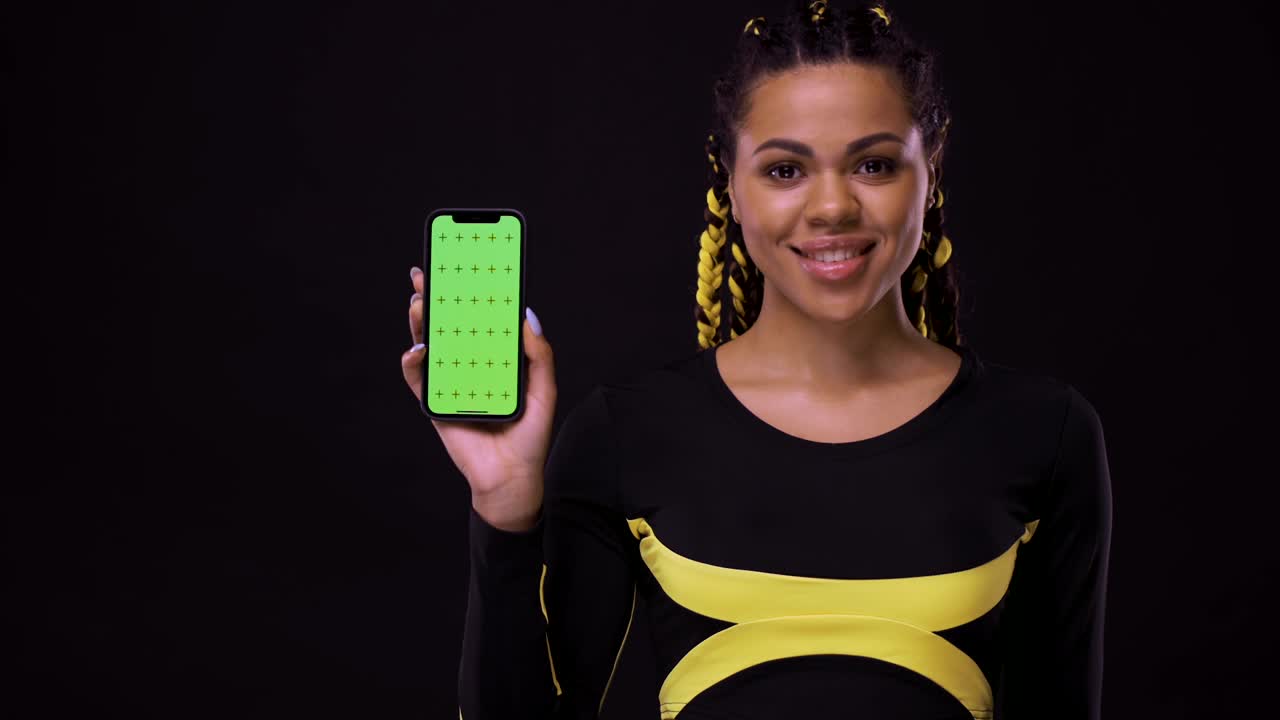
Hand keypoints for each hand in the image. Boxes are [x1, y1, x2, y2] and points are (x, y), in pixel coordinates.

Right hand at [401, 267, 556, 531]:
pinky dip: (412, 362)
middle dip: (434, 298)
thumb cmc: (530, 437)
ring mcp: (450, 384)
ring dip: (419, 322)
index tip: (462, 267)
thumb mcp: (544, 390)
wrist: (512, 478)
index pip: (478, 320)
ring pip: (428, 345)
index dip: (468, 295)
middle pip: (447, 326)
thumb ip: (539, 354)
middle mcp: (469, 367)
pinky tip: (418, 349)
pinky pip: (417, 380)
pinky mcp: (434, 404)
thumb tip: (527, 314)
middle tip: (425, 273)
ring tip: (418, 301)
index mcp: (494, 360)